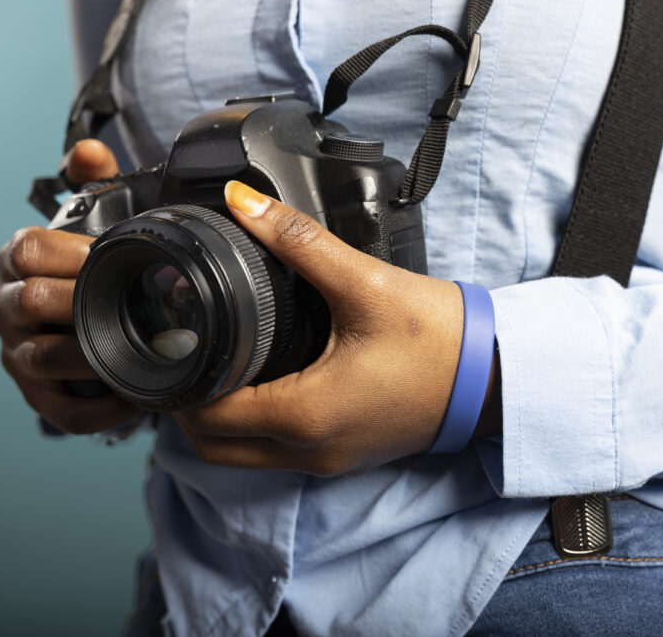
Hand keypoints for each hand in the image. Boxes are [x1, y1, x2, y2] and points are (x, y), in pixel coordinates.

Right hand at [0, 140, 137, 433]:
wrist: (83, 321)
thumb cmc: (88, 268)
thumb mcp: (92, 220)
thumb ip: (93, 182)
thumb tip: (90, 151)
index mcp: (17, 259)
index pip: (27, 248)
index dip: (69, 251)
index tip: (112, 255)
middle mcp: (7, 306)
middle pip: (31, 302)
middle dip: (81, 301)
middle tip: (134, 302)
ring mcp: (16, 353)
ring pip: (40, 358)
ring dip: (90, 357)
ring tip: (137, 353)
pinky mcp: (35, 395)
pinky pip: (59, 411)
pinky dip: (96, 409)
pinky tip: (131, 399)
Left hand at [173, 181, 500, 475]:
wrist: (495, 374)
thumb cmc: (438, 338)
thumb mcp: (364, 282)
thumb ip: (296, 240)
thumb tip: (241, 202)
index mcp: (306, 414)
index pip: (207, 416)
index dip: (176, 385)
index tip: (166, 348)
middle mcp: (309, 450)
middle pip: (213, 448)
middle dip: (187, 407)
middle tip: (182, 356)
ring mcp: (328, 460)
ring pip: (242, 457)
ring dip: (217, 422)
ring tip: (214, 365)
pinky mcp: (344, 456)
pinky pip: (275, 454)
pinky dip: (252, 428)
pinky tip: (258, 381)